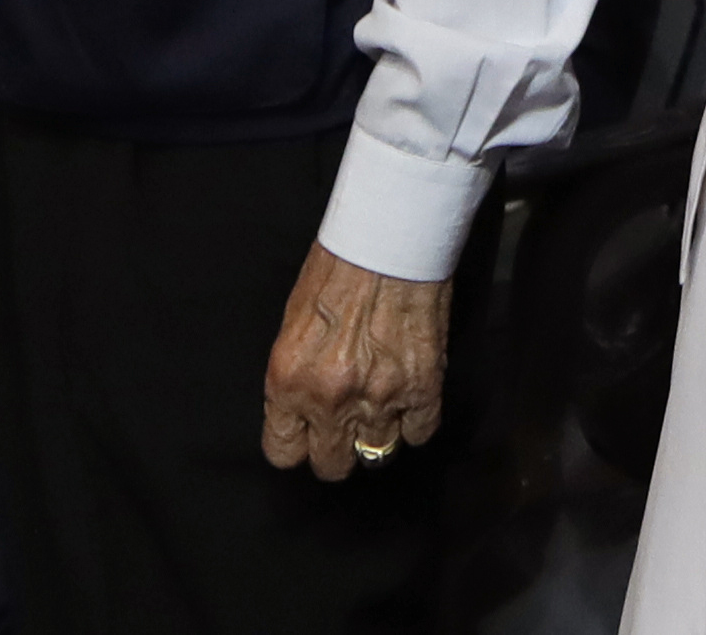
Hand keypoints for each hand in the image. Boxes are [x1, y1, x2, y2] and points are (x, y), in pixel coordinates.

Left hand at [261, 243, 448, 479]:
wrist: (390, 240)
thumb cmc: (339, 267)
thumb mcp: (293, 325)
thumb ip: (296, 375)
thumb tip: (305, 406)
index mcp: (288, 381)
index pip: (283, 452)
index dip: (297, 444)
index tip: (307, 434)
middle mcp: (330, 399)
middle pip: (331, 464)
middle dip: (336, 448)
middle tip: (345, 423)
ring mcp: (379, 398)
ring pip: (377, 455)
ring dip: (377, 434)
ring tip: (379, 408)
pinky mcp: (423, 388)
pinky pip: (419, 433)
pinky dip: (415, 422)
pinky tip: (409, 399)